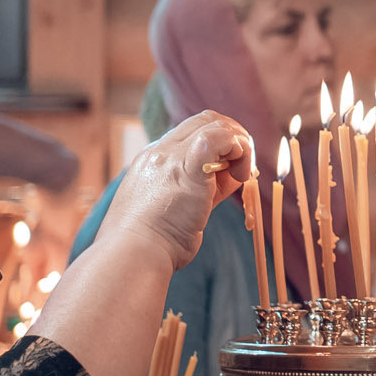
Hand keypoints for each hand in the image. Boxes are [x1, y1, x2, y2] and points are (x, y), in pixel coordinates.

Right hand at [100, 111, 250, 271]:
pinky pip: (221, 136)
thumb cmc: (151, 244)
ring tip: (242, 175)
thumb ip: (195, 190)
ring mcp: (170, 157)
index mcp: (151, 160)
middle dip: (233, 136)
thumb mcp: (171, 210)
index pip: (191, 132)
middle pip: (205, 120)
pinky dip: (240, 150)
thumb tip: (224, 181)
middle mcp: (159, 152)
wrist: (132, 255)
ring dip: (239, 145)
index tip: (228, 170)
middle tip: (243, 167)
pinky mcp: (187, 167)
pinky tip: (240, 175)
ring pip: (215, 122)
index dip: (218, 143)